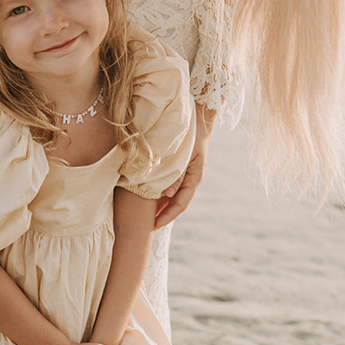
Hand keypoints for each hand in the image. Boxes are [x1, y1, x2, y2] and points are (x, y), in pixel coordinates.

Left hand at [154, 100, 214, 228]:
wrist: (197, 117)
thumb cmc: (189, 133)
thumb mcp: (182, 154)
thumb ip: (175, 174)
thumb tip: (167, 194)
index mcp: (194, 177)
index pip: (180, 204)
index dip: (167, 217)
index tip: (154, 226)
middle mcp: (191, 178)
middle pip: (176, 203)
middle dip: (163, 215)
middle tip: (147, 227)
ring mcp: (186, 173)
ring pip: (173, 196)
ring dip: (161, 206)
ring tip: (147, 216)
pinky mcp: (180, 167)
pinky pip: (170, 185)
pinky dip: (160, 194)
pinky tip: (150, 197)